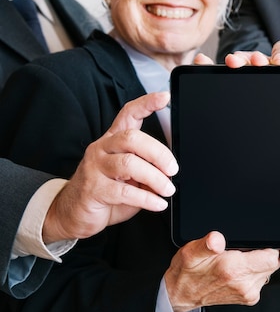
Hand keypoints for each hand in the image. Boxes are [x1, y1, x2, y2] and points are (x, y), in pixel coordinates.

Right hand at [42, 92, 178, 243]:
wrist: (75, 214)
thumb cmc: (107, 192)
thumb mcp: (130, 176)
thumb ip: (147, 168)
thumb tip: (171, 171)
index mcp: (113, 140)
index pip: (128, 113)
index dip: (146, 104)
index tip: (165, 97)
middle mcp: (102, 148)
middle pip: (132, 138)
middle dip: (158, 153)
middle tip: (173, 169)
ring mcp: (95, 168)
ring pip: (129, 164)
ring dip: (155, 178)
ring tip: (168, 190)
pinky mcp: (93, 189)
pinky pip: (125, 192)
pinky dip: (147, 199)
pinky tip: (158, 204)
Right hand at [164, 231, 279, 311]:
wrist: (182, 295)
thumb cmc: (187, 273)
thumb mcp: (190, 252)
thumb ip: (206, 244)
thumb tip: (216, 239)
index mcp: (233, 270)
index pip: (271, 257)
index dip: (267, 247)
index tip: (256, 244)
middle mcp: (244, 284)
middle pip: (272, 263)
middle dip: (262, 254)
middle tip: (244, 251)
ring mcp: (247, 293)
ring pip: (267, 271)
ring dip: (258, 264)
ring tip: (239, 260)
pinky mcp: (248, 298)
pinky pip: (261, 280)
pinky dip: (253, 273)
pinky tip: (239, 270)